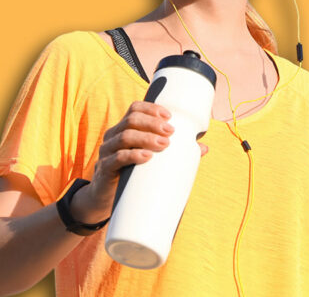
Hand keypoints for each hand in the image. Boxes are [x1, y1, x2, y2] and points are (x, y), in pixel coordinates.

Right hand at [71, 101, 208, 222]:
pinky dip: (133, 155)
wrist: (104, 199)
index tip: (169, 116)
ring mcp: (106, 152)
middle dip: (152, 123)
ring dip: (146, 138)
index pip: (134, 110)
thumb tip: (204, 148)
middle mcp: (113, 137)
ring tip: (164, 144)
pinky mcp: (104, 169)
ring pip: (124, 137)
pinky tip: (147, 157)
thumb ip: (173, 153)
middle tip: (171, 132)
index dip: (151, 109)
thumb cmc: (131, 174)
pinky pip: (116, 158)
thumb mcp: (149, 161)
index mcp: (124, 129)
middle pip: (131, 120)